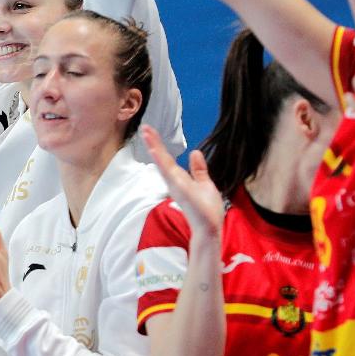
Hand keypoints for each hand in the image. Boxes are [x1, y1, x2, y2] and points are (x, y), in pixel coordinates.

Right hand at [141, 124, 223, 238]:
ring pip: (162, 162)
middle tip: (145, 127)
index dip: (160, 146)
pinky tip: (154, 149)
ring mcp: (175, 184)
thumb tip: (194, 152)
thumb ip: (198, 169)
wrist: (209, 228)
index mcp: (179, 179)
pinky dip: (160, 159)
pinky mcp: (178, 188)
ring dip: (154, 147)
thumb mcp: (204, 184)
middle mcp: (174, 181)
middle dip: (153, 143)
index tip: (152, 132)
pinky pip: (167, 171)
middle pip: (161, 159)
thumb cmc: (207, 210)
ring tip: (147, 132)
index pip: (167, 160)